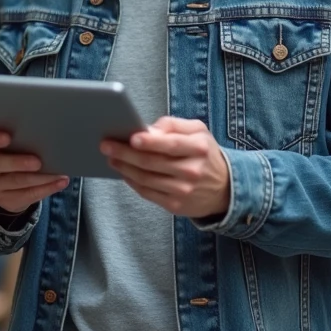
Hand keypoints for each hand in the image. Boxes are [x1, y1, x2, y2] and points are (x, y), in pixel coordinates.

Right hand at [0, 128, 67, 214]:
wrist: (3, 187)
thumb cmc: (11, 155)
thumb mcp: (9, 147)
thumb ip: (20, 139)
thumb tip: (48, 134)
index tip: (8, 137)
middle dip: (18, 163)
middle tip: (38, 162)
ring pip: (16, 181)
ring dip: (40, 178)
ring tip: (57, 173)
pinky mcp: (6, 200)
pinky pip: (28, 195)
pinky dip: (47, 188)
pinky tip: (60, 182)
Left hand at [102, 116, 229, 218]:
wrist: (224, 188)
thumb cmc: (204, 154)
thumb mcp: (197, 131)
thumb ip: (173, 124)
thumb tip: (148, 129)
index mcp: (199, 148)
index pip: (170, 144)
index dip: (149, 142)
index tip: (131, 137)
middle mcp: (192, 170)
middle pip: (152, 162)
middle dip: (125, 153)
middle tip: (107, 145)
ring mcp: (183, 190)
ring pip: (146, 179)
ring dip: (124, 168)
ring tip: (111, 158)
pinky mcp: (175, 205)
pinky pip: (147, 193)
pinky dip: (132, 182)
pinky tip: (124, 172)